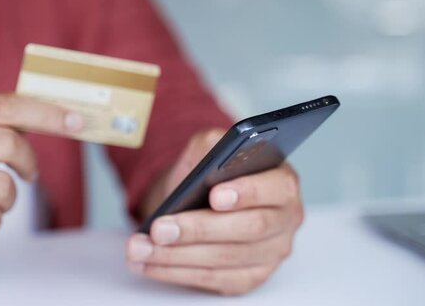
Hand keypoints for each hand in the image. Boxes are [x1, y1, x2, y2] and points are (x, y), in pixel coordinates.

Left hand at [126, 129, 303, 294]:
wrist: (198, 197)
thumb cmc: (209, 173)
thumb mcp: (209, 147)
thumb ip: (212, 145)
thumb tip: (208, 159)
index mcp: (282, 182)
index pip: (277, 188)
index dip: (248, 192)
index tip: (215, 195)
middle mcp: (284, 220)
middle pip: (248, 229)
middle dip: (198, 229)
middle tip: (160, 228)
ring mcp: (270, 253)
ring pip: (224, 259)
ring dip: (176, 255)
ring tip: (140, 247)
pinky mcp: (248, 277)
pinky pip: (212, 279)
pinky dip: (176, 272)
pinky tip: (148, 263)